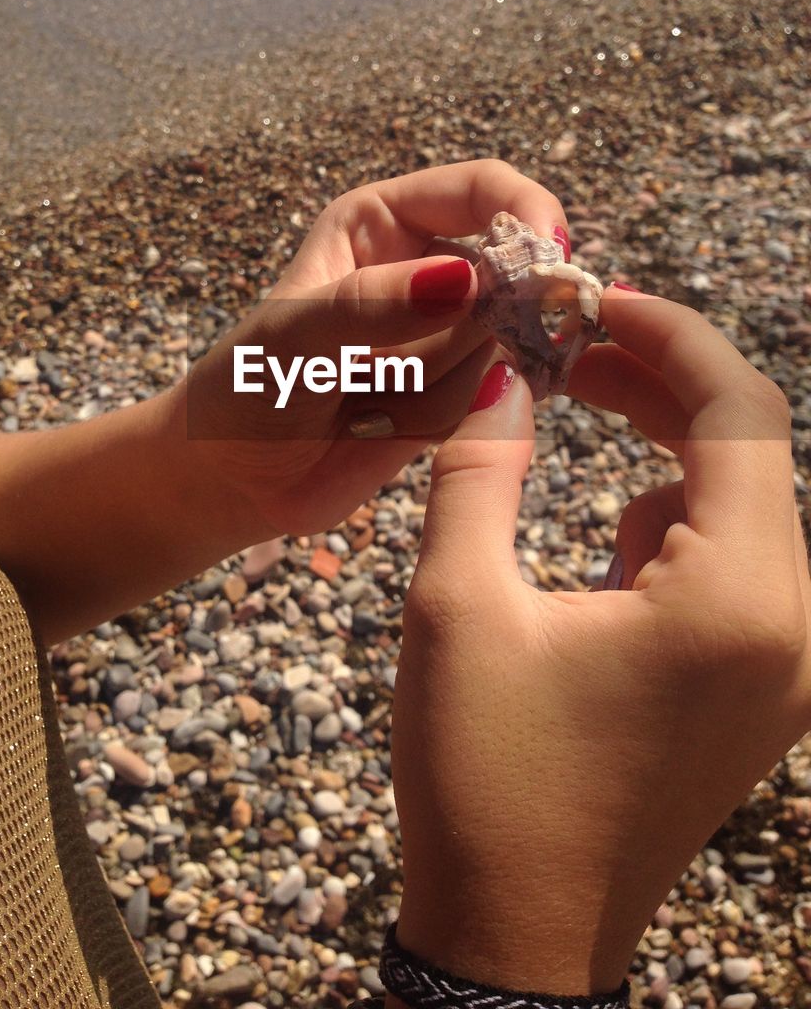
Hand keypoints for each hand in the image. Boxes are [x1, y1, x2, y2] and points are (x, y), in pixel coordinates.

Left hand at [184, 159, 567, 544]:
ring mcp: (449, 333)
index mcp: (384, 222)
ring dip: (448, 378)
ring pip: (506, 342)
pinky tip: (393, 420)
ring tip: (369, 397)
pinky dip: (460, 413)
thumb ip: (373, 304)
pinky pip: (496, 395)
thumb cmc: (248, 384)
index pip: (480, 189)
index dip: (526, 208)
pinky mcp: (460, 392)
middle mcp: (426, 268)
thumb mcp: (295, 336)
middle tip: (418, 359)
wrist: (236, 475)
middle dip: (492, 314)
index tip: (551, 252)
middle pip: (513, 270)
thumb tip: (468, 279)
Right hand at [389, 286, 809, 996]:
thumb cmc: (482, 777)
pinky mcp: (764, 689)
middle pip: (752, 449)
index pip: (739, 412)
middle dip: (661, 379)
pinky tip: (609, 545)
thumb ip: (481, 465)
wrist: (517, 935)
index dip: (665, 333)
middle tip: (571, 341)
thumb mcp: (456, 604)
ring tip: (579, 407)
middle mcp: (792, 627)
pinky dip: (677, 520)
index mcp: (734, 602)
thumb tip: (500, 371)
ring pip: (747, 502)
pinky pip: (740, 563)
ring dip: (668, 444)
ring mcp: (788, 665)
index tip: (590, 297)